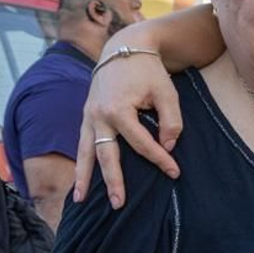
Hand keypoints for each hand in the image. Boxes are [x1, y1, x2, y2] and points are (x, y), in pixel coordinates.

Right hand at [73, 53, 183, 209]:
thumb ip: (171, 121)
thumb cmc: (148, 70)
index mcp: (119, 109)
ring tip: (79, 200)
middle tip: (119, 204)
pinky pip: (82, 143)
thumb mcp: (167, 92)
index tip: (174, 172)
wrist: (123, 47)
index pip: (141, 144)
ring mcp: (89, 115)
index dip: (160, 159)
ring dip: (83, 177)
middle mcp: (98, 115)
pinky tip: (79, 180)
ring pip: (85, 151)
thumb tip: (168, 146)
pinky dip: (81, 161)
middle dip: (113, 181)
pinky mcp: (86, 115)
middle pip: (106, 155)